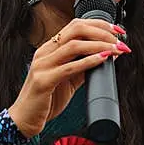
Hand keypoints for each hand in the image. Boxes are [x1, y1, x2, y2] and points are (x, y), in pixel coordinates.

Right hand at [8, 19, 129, 138]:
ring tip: (116, 50)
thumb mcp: (68, 80)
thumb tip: (106, 57)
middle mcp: (45, 52)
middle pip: (76, 29)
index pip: (76, 25)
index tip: (118, 31)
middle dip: (102, 31)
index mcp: (50, 48)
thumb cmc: (46, 100)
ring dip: (100, 45)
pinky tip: (103, 60)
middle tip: (119, 40)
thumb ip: (83, 67)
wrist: (24, 120)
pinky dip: (88, 62)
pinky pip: (69, 67)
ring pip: (74, 45)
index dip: (99, 24)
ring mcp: (42, 65)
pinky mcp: (43, 81)